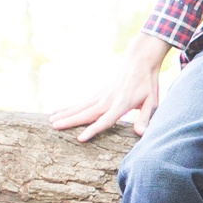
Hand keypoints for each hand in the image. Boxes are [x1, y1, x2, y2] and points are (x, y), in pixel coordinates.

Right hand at [50, 34, 171, 141]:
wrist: (139, 63)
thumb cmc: (147, 85)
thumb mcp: (152, 102)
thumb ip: (145, 118)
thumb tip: (142, 134)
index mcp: (121, 104)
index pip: (105, 120)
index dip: (93, 130)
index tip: (80, 138)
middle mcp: (108, 100)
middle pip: (87, 113)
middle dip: (70, 121)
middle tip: (54, 127)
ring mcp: (101, 96)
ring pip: (80, 107)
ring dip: (65, 113)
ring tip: (50, 121)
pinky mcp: (98, 94)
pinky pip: (81, 103)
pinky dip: (68, 107)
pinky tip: (56, 111)